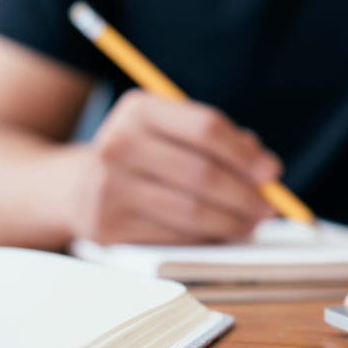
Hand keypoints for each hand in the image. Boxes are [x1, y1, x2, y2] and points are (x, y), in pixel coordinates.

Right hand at [69, 89, 281, 244]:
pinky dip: (206, 238)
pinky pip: (173, 236)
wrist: (75, 186)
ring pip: (191, 211)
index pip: (206, 128)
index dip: (245, 154)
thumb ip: (220, 141)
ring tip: (251, 223)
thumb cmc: (143, 155)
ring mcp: (108, 187)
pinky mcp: (108, 226)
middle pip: (202, 173)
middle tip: (269, 206)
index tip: (272, 172)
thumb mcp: (171, 131)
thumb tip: (265, 169)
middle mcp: (118, 143)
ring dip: (232, 222)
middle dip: (245, 194)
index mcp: (139, 109)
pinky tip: (222, 234)